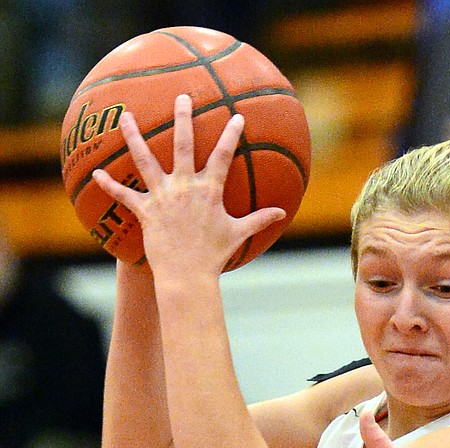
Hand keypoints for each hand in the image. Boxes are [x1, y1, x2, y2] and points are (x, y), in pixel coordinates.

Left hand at [91, 94, 284, 279]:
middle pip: (182, 145)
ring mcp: (162, 196)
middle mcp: (184, 187)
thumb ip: (259, 219)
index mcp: (209, 191)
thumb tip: (282, 213)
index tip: (236, 117)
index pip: (223, 156)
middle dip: (183, 119)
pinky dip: (108, 184)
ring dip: (133, 136)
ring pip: (145, 159)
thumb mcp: (238, 233)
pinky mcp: (144, 210)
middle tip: (181, 98)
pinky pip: (123, 195)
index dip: (230, 135)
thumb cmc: (215, 255)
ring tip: (125, 116)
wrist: (188, 274)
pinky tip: (94, 173)